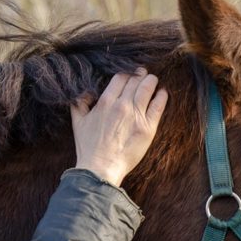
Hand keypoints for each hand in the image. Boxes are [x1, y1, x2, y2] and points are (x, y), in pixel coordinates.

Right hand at [71, 69, 167, 186]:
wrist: (101, 167)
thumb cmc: (88, 147)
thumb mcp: (78, 122)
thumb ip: (79, 103)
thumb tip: (84, 92)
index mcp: (106, 101)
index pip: (120, 77)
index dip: (127, 73)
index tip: (131, 74)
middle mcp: (122, 105)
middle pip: (135, 80)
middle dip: (140, 74)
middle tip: (143, 74)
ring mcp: (136, 115)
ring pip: (147, 88)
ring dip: (151, 81)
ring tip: (153, 80)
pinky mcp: (148, 127)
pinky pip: (158, 105)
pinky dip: (161, 96)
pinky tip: (162, 93)